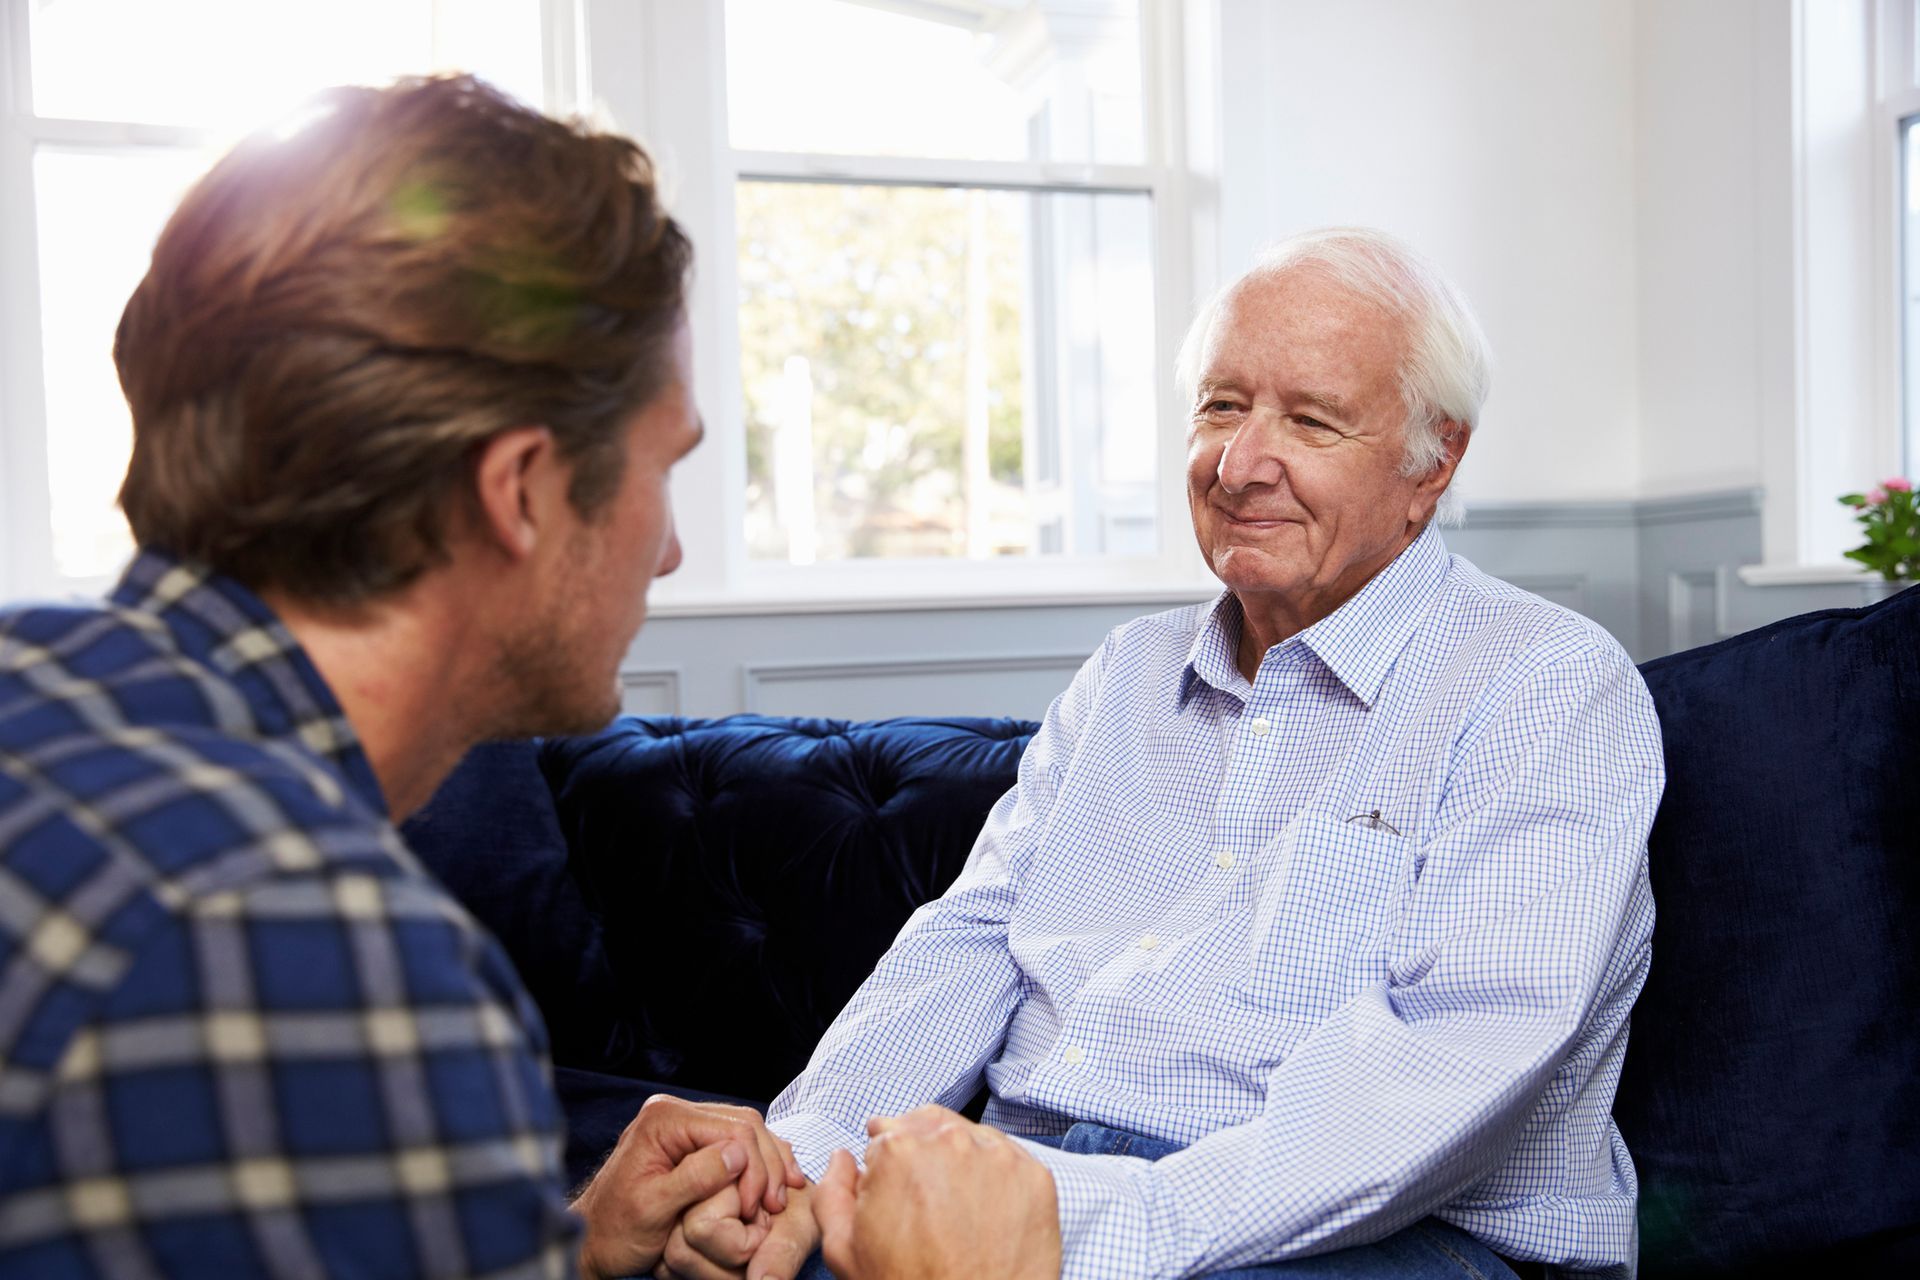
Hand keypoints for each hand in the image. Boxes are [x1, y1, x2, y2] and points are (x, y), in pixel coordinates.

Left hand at [572, 1095, 806, 1279]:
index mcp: (663, 1119)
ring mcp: (683, 1126)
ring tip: (780, 1199)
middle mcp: (674, 1113)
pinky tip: (770, 1187)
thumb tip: (738, 1155)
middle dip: (767, 1165)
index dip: (755, 1167)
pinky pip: (734, 1145)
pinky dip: (755, 1166)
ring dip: (766, 1165)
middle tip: (777, 1205)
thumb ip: (695, 1178)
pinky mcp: (690, 1143)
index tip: (760, 1208)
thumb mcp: (653, 1209)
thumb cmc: (616, 1231)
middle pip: (743, 1124)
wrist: (593, 1242)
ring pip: (745, 1132)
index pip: (732, 1128)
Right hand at [812, 1105, 1061, 1279]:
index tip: (894, 1191)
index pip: (886, 1136)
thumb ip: (833, 1193)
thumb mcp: (845, 1252)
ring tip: (955, 1207)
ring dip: (959, 1160)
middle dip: (920, 1151)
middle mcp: (950, 1142)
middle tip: (923, 1196)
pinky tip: (986, 1212)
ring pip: (971, 1139)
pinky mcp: (1036, 1178)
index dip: (885, 1167)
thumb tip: (843, 1159)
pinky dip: (996, 1178)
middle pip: (928, 1127)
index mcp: (898, 1150)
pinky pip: (1010, 1162)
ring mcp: (999, 1157)